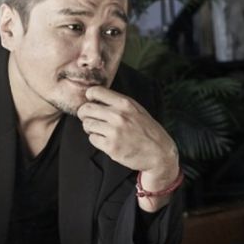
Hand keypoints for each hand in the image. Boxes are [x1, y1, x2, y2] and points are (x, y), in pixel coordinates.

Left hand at [77, 85, 179, 210]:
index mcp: (124, 103)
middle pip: (86, 109)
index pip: (95, 91)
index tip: (90, 101)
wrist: (159, 152)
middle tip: (88, 118)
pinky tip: (105, 140)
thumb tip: (94, 97)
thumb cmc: (147, 129)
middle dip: (84, 113)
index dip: (89, 96)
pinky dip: (96, 139)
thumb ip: (117, 102)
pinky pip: (92, 139)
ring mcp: (114, 132)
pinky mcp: (111, 147)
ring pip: (87, 124)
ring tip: (99, 130)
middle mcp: (118, 115)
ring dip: (90, 127)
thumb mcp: (136, 109)